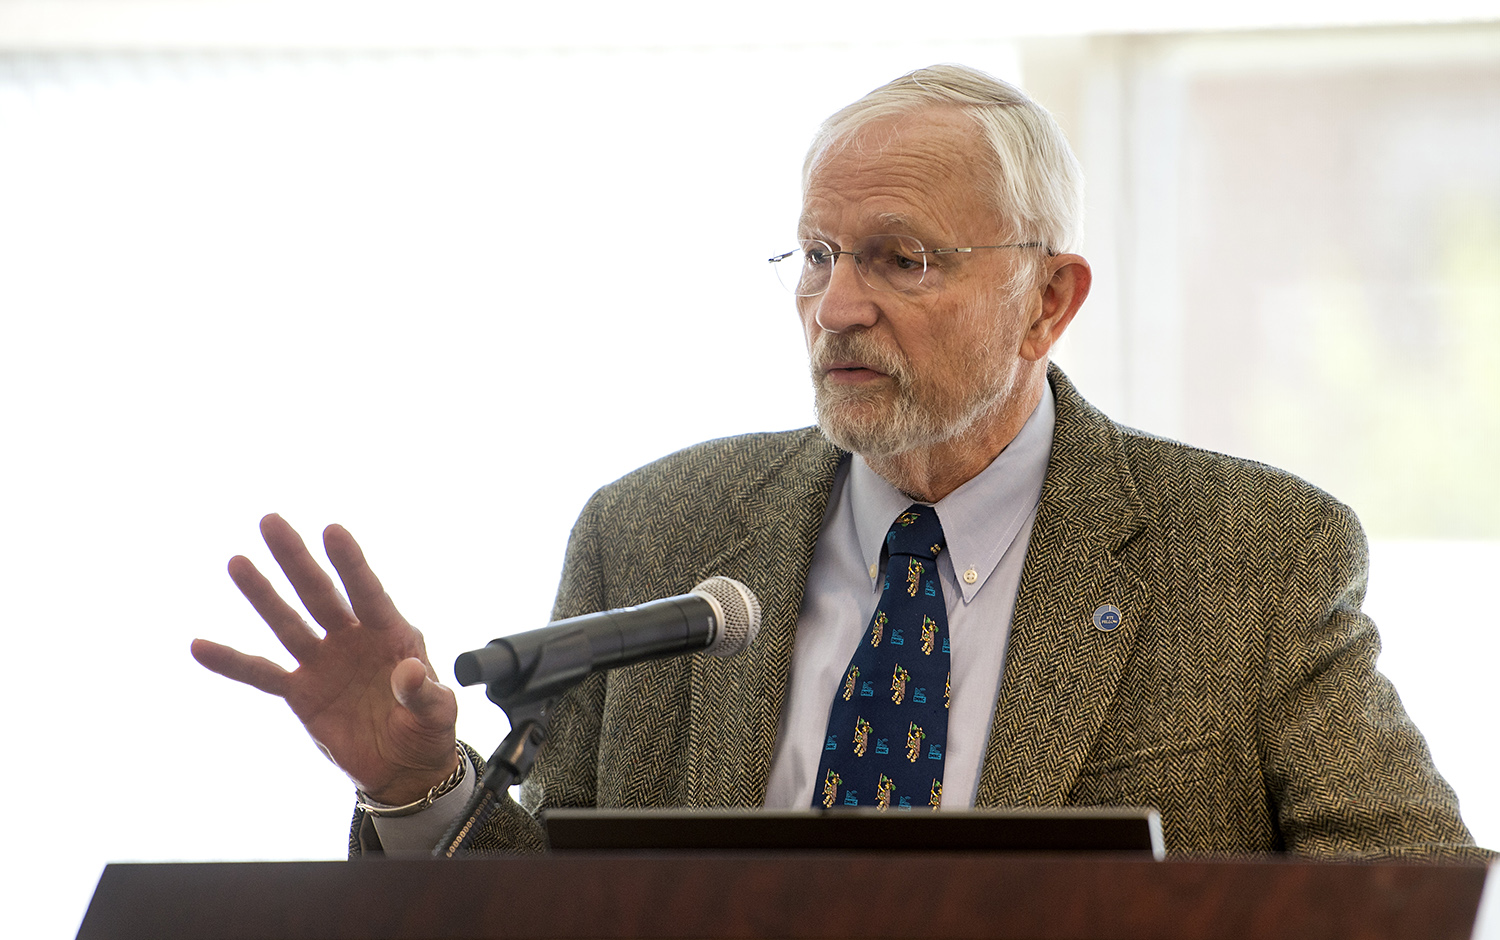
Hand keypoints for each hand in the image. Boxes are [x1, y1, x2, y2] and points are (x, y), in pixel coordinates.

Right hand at [191, 514, 459, 804]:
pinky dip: (232, 662)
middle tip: (271, 521)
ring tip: (237, 561)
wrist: (404, 768)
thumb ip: (424, 693)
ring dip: (263, 594)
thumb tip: (410, 672)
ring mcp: (324, 663)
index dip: (350, 563)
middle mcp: (353, 639)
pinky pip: (262, 674)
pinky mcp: (302, 692)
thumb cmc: (429, 731)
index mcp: (392, 634)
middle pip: (321, 594)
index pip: (368, 592)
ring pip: (288, 623)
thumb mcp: (438, 714)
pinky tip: (200, 646)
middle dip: (297, 560)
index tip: (331, 530)